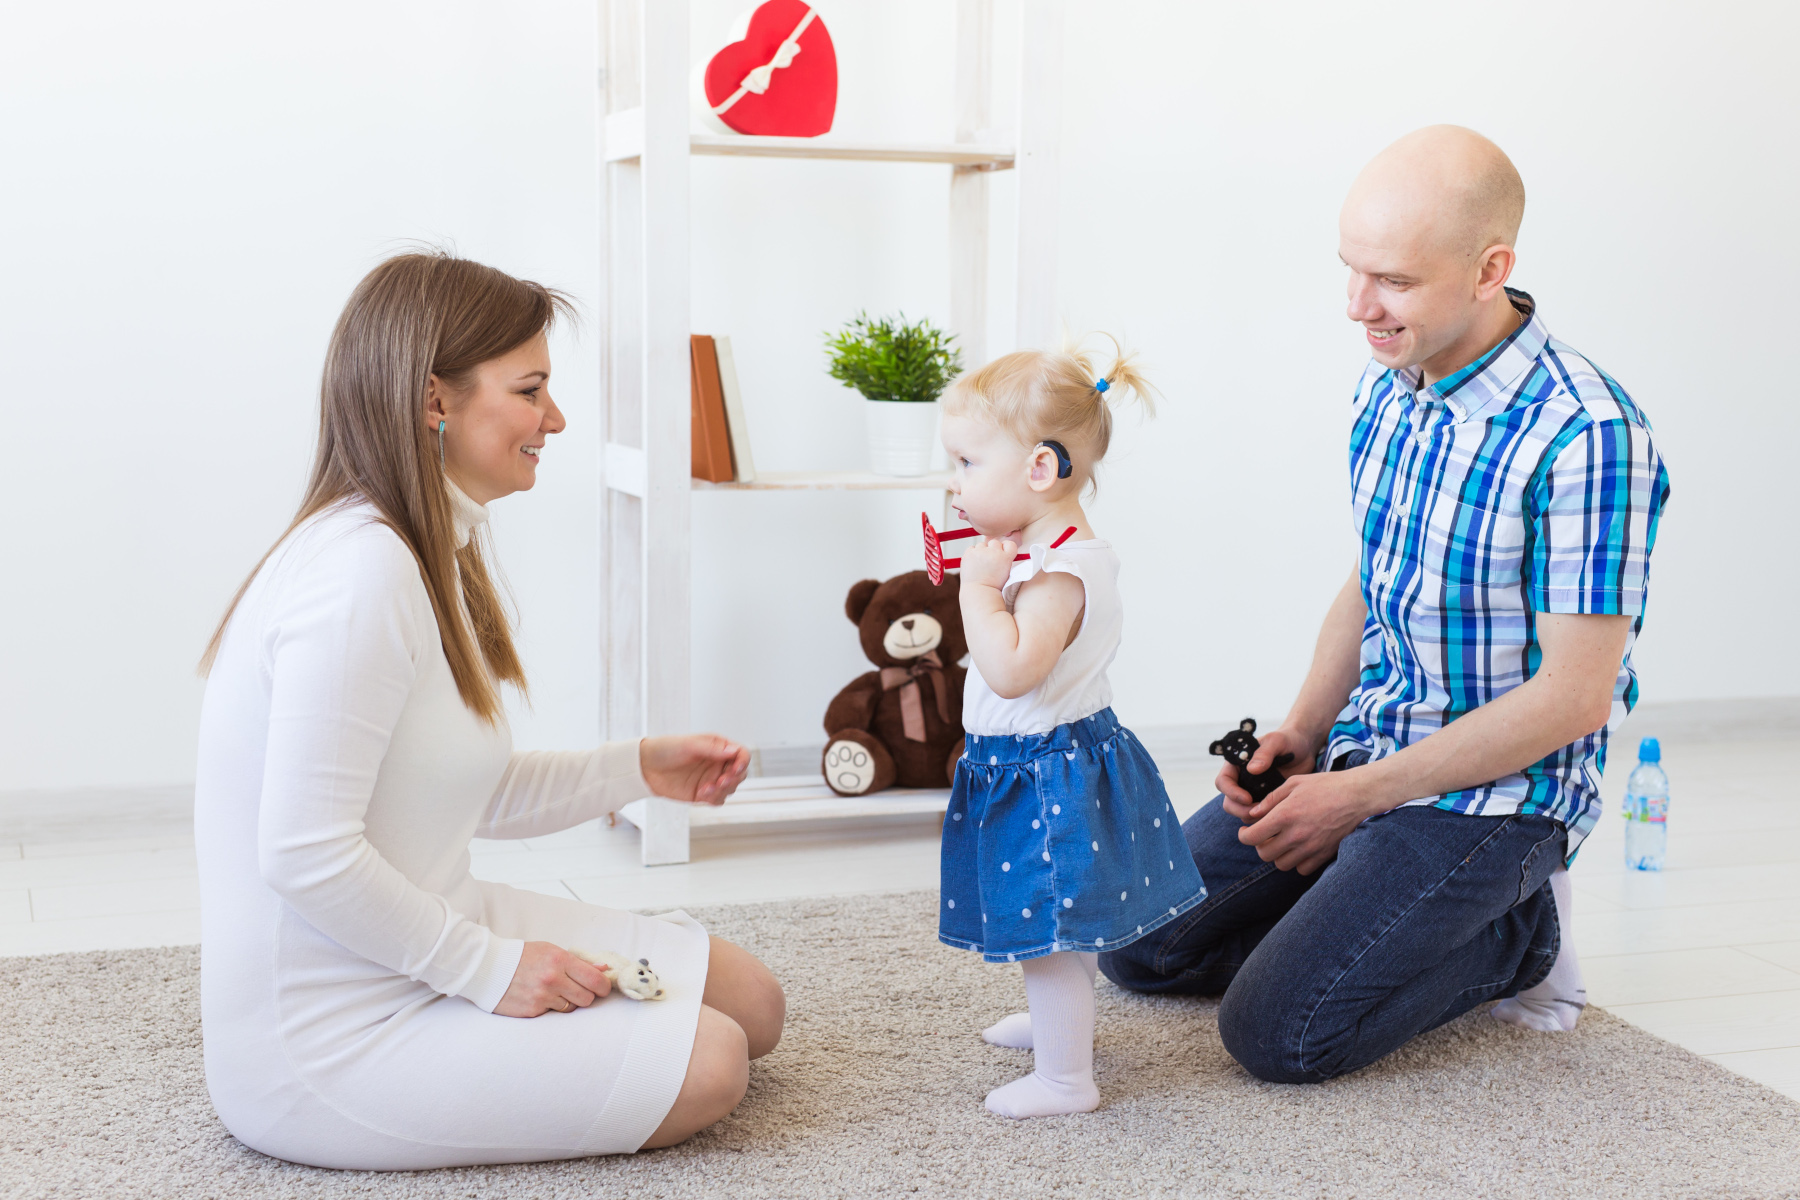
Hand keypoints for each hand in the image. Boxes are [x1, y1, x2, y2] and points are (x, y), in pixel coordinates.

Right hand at [496, 941, 611, 1016]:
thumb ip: (578, 961)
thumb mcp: (551, 951)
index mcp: (560, 960)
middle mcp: (553, 979)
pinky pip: (553, 1014)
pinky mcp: (532, 1011)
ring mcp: (542, 997)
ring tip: (554, 991)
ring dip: (568, 1002)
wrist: (488, 968)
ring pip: (571, 1008)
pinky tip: (539, 997)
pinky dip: (550, 1007)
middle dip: (586, 995)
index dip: (603, 987)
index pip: (595, 980)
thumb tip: (603, 969)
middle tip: (576, 989)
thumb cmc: (522, 957)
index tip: (602, 988)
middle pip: (587, 998)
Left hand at [641, 734, 750, 805]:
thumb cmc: (666, 749)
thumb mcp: (690, 745)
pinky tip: (702, 792)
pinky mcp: (703, 794)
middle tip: (721, 780)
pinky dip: (714, 798)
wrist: (646, 767)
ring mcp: (711, 779)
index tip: (735, 769)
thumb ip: (712, 749)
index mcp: (718, 747)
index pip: (741, 754)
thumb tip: (734, 751)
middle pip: (740, 774)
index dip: (742, 762)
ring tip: (706, 788)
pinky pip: (718, 799)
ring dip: (723, 790)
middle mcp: (718, 764)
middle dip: (734, 779)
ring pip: (731, 788)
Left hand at [958, 535, 1017, 590]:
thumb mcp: (1006, 572)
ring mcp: (980, 552)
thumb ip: (1005, 558)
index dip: (1005, 548)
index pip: (1009, 544)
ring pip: (982, 545)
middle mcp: (993, 552)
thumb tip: (1000, 547)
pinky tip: (974, 564)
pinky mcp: (969, 554)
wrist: (979, 592)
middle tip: (990, 562)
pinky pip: (972, 548)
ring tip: (981, 565)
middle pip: (995, 542)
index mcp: (1005, 557)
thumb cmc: (994, 585)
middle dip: (993, 550)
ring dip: (982, 551)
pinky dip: (973, 554)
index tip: (1002, 554)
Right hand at [1217, 727, 1318, 821]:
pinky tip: (1278, 816)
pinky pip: (1259, 816)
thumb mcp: (1277, 741)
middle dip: (1241, 810)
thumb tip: (1252, 769)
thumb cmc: (1288, 740)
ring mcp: (1253, 793)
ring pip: (1242, 812)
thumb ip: (1265, 752)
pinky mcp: (1266, 802)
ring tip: (1271, 814)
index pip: (1223, 782)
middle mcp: (1241, 780)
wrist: (1305, 749)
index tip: (1248, 798)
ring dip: (1253, 817)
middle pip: (1229, 802)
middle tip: (1259, 812)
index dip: (1231, 792)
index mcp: (1237, 764)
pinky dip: (1265, 819)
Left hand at [1236, 767, 1385, 875]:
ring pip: (1281, 864)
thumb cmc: (1325, 785)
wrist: (1357, 795)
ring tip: (1282, 841)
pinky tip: (1299, 848)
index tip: (1246, 831)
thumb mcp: (1294, 783)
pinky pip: (1302, 869)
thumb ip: (1270, 800)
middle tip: (1265, 835)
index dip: (1244, 835)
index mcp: (1284, 815)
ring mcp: (1311, 847)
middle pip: (1264, 854)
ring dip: (1278, 855)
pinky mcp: (1324, 854)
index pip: (1251, 837)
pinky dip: (1297, 862)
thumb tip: (1253, 814)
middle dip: (1260, 845)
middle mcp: (1296, 835)